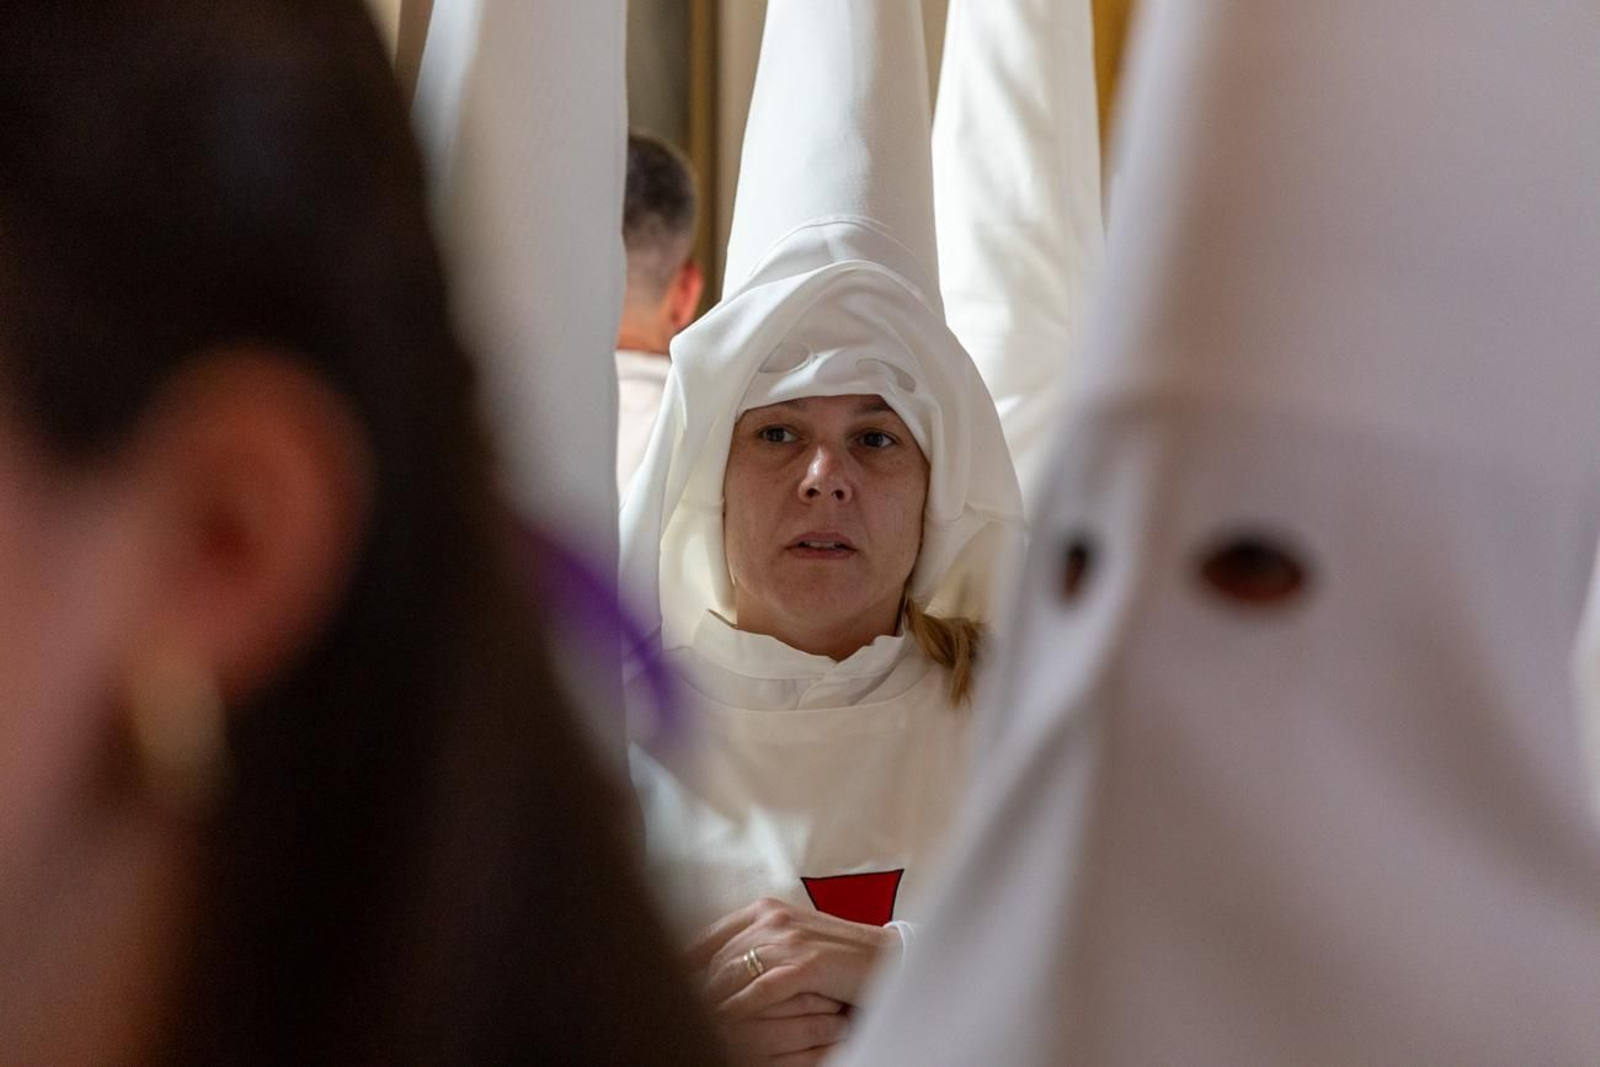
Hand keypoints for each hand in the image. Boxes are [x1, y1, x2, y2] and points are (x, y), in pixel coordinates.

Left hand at [686, 898, 899, 1061]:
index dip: (683, 963)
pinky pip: (758, 993)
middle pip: (715, 958)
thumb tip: (715, 969)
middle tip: (675, 1011)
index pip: (708, 936)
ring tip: (692, 1022)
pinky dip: (736, 1011)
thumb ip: (756, 946)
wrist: (887, 960)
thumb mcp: (792, 942)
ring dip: (709, 1003)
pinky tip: (722, 1026)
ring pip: (731, 974)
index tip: (665, 984)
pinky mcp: (805, 965)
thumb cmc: (837, 956)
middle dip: (694, 989)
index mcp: (765, 910)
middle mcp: (772, 918)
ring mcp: (789, 940)